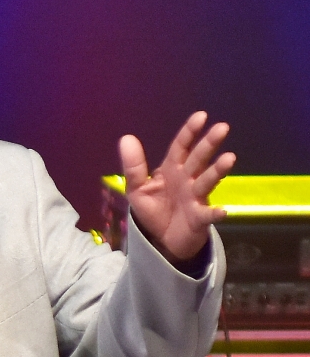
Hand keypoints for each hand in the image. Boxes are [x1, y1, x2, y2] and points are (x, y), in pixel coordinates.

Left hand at [119, 111, 235, 261]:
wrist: (162, 240)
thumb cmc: (155, 210)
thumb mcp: (138, 189)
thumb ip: (134, 167)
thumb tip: (127, 137)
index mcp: (172, 169)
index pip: (181, 147)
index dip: (189, 132)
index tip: (201, 116)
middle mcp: (188, 179)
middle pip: (198, 159)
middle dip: (209, 144)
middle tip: (222, 127)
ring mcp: (196, 198)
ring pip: (206, 181)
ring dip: (217, 171)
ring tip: (229, 158)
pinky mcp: (199, 218)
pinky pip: (208, 215)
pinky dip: (215, 213)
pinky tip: (222, 211)